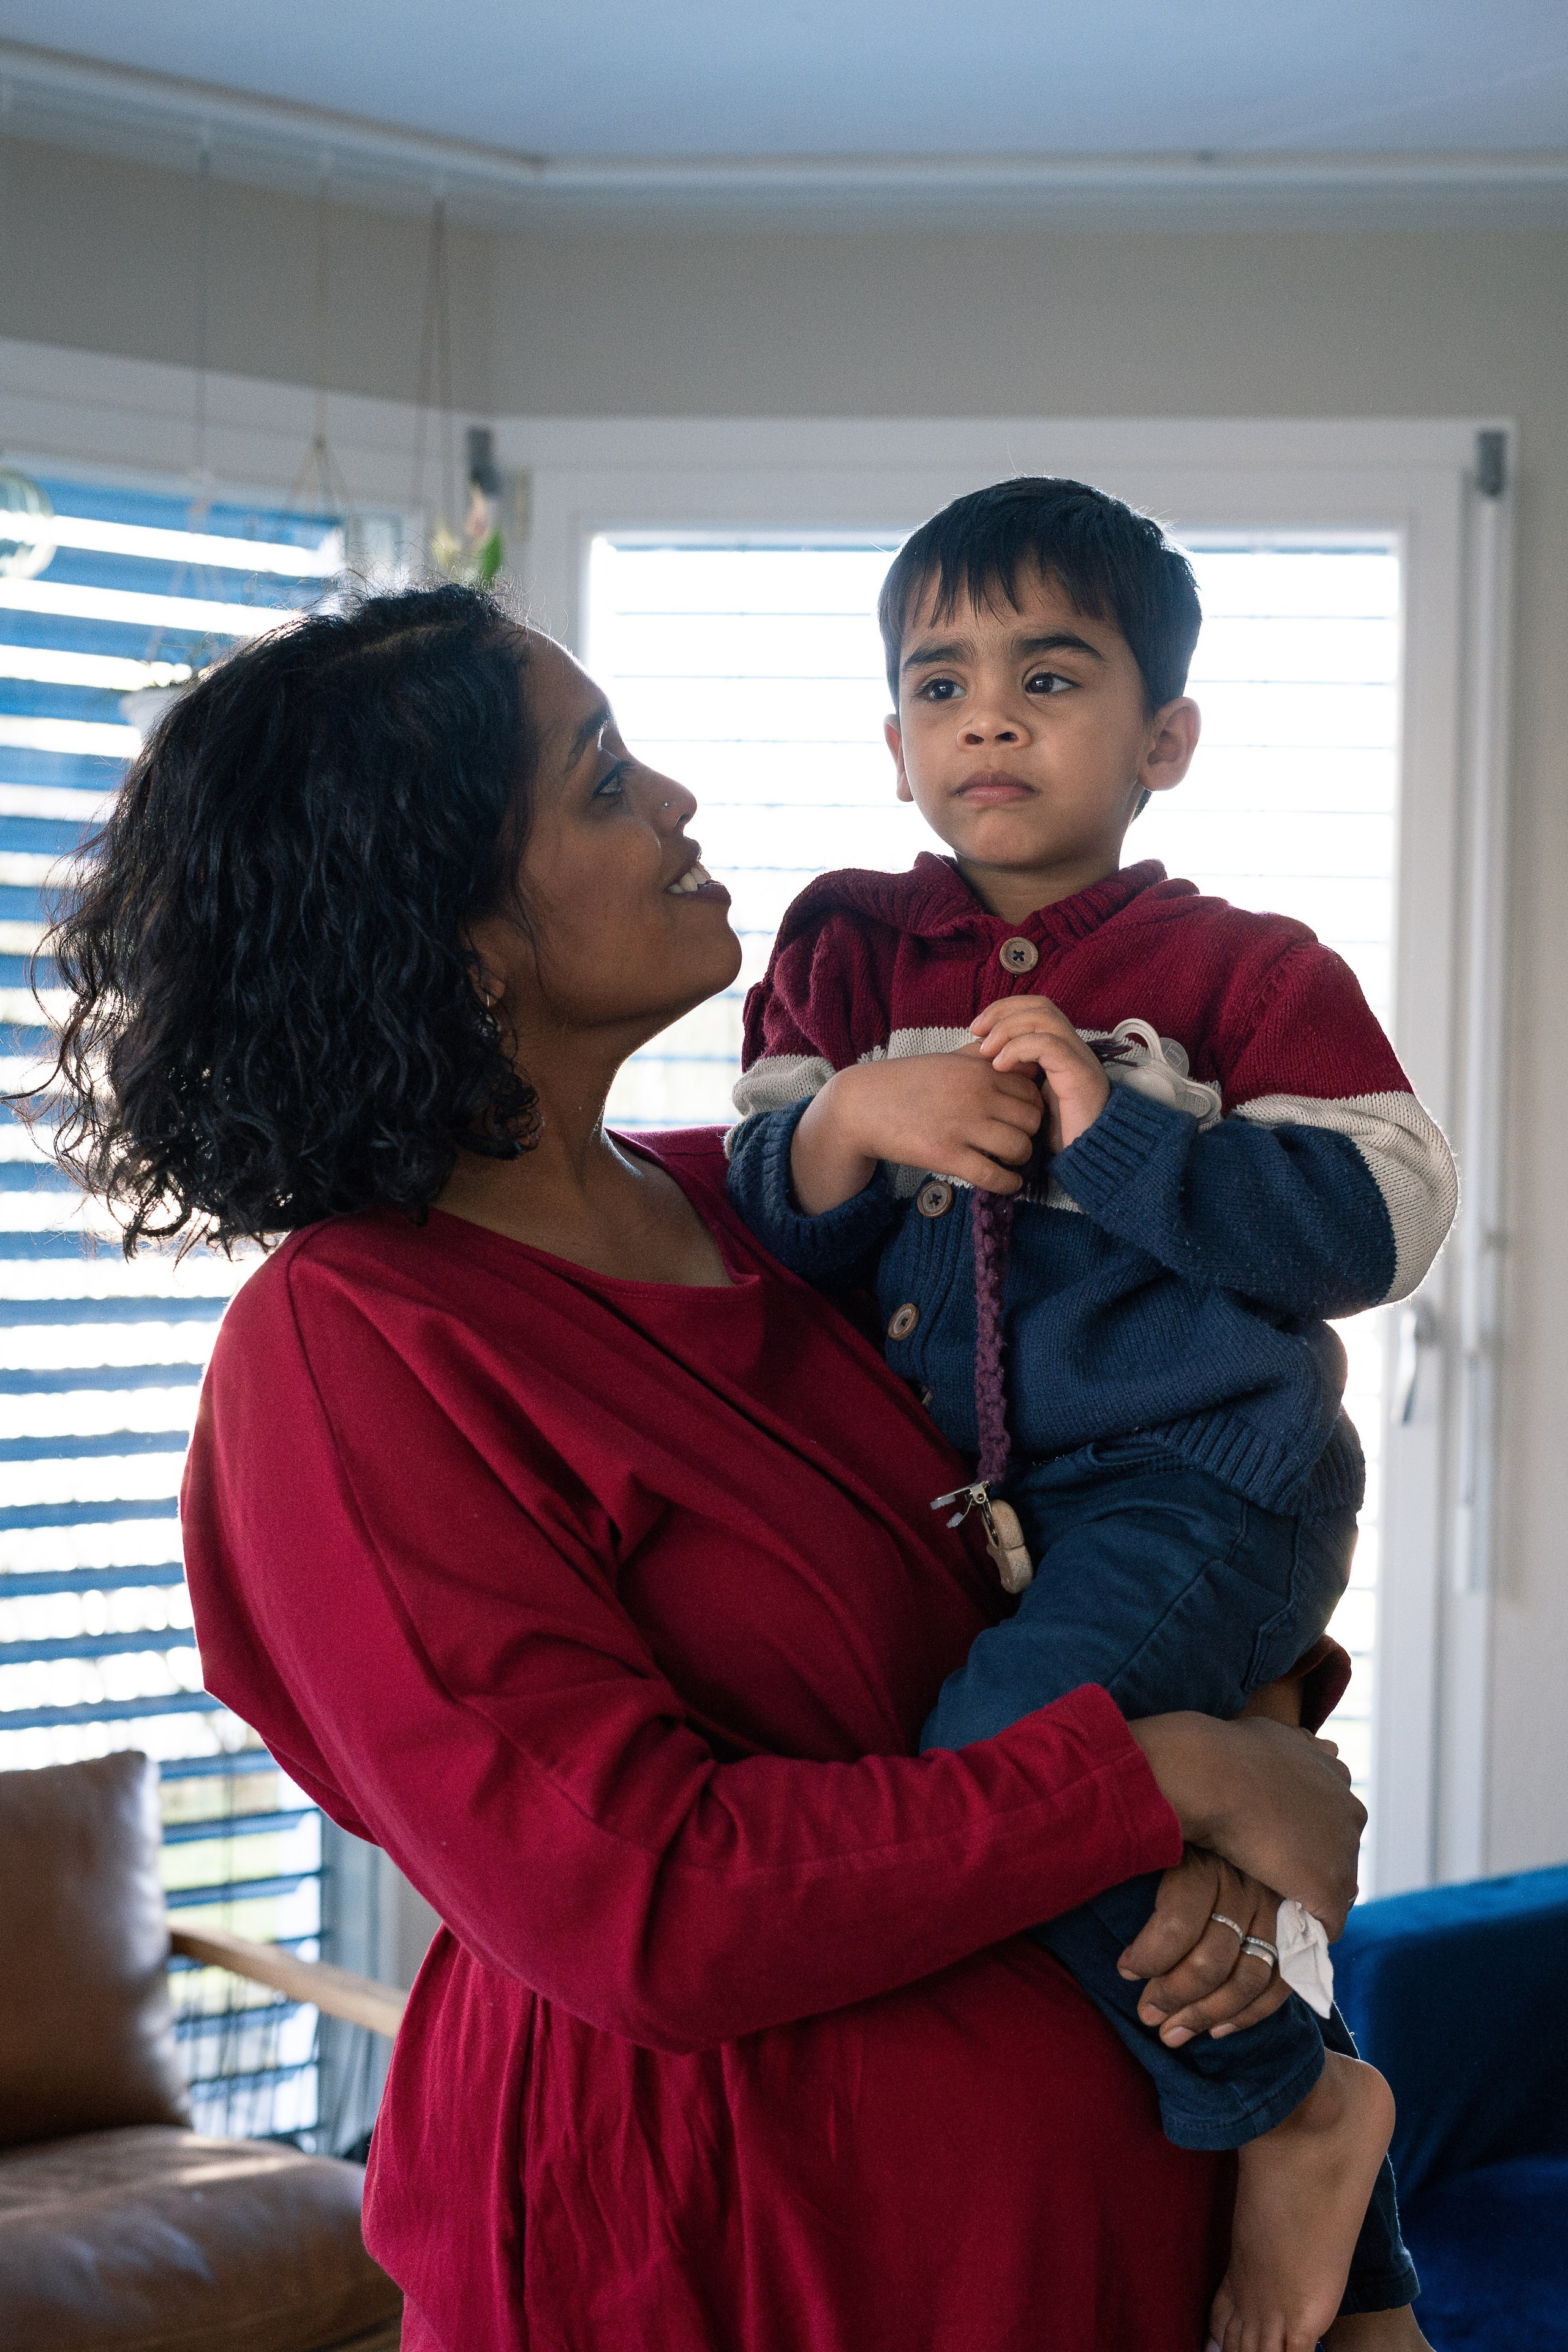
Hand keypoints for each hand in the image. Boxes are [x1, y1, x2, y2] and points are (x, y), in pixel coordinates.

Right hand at [789, 1047, 1043, 1214]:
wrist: (862, 1105)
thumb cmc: (908, 1082)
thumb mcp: (947, 1060)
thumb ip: (983, 1057)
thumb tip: (1018, 1062)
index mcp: (979, 1070)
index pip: (1032, 1092)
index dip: (1033, 1109)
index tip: (1022, 1121)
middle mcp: (976, 1094)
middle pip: (1033, 1120)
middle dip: (1031, 1134)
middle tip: (1018, 1142)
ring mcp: (962, 1125)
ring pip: (1020, 1148)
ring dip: (1020, 1160)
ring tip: (1009, 1162)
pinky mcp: (946, 1155)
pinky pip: (994, 1176)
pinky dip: (1008, 1184)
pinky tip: (1006, 1183)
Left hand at [970, 995, 1110, 1151]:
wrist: (1086, 1160)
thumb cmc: (1056, 1135)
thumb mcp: (1026, 1099)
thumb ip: (1013, 1076)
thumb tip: (980, 1060)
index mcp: (1060, 1050)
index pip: (1035, 1009)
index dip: (1004, 1011)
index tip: (976, 1030)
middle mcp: (1072, 1048)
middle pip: (1040, 1005)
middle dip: (1003, 1012)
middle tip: (977, 1031)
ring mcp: (1078, 1058)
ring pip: (1045, 1018)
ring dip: (1009, 1029)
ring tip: (987, 1051)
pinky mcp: (1079, 1073)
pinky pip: (1049, 1044)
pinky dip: (1020, 1048)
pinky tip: (1001, 1066)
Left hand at [1117, 1846, 1292, 2044]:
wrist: (1240, 1812)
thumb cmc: (1174, 1835)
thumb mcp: (1154, 1840)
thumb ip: (1134, 1862)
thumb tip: (1104, 1918)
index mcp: (1205, 1857)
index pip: (1179, 1920)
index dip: (1151, 1955)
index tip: (1125, 1969)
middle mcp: (1245, 1882)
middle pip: (1213, 1957)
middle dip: (1175, 1995)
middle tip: (1147, 2014)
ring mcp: (1277, 1907)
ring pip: (1247, 1976)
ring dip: (1207, 2013)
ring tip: (1172, 2033)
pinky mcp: (1298, 1930)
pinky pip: (1280, 1982)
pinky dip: (1249, 2013)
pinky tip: (1217, 2030)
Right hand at [1125, 1712, 1363, 1938]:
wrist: (1214, 1776)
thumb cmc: (1232, 1753)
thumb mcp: (1277, 1734)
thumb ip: (1303, 1745)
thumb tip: (1321, 1744)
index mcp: (1337, 1777)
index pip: (1334, 1816)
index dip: (1307, 1832)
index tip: (1279, 1839)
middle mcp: (1350, 1812)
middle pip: (1340, 1852)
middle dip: (1313, 1861)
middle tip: (1273, 1869)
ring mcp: (1344, 1854)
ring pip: (1335, 1888)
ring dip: (1309, 1894)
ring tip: (1274, 1901)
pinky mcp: (1329, 1891)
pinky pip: (1326, 1923)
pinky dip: (1308, 1929)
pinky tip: (1282, 1928)